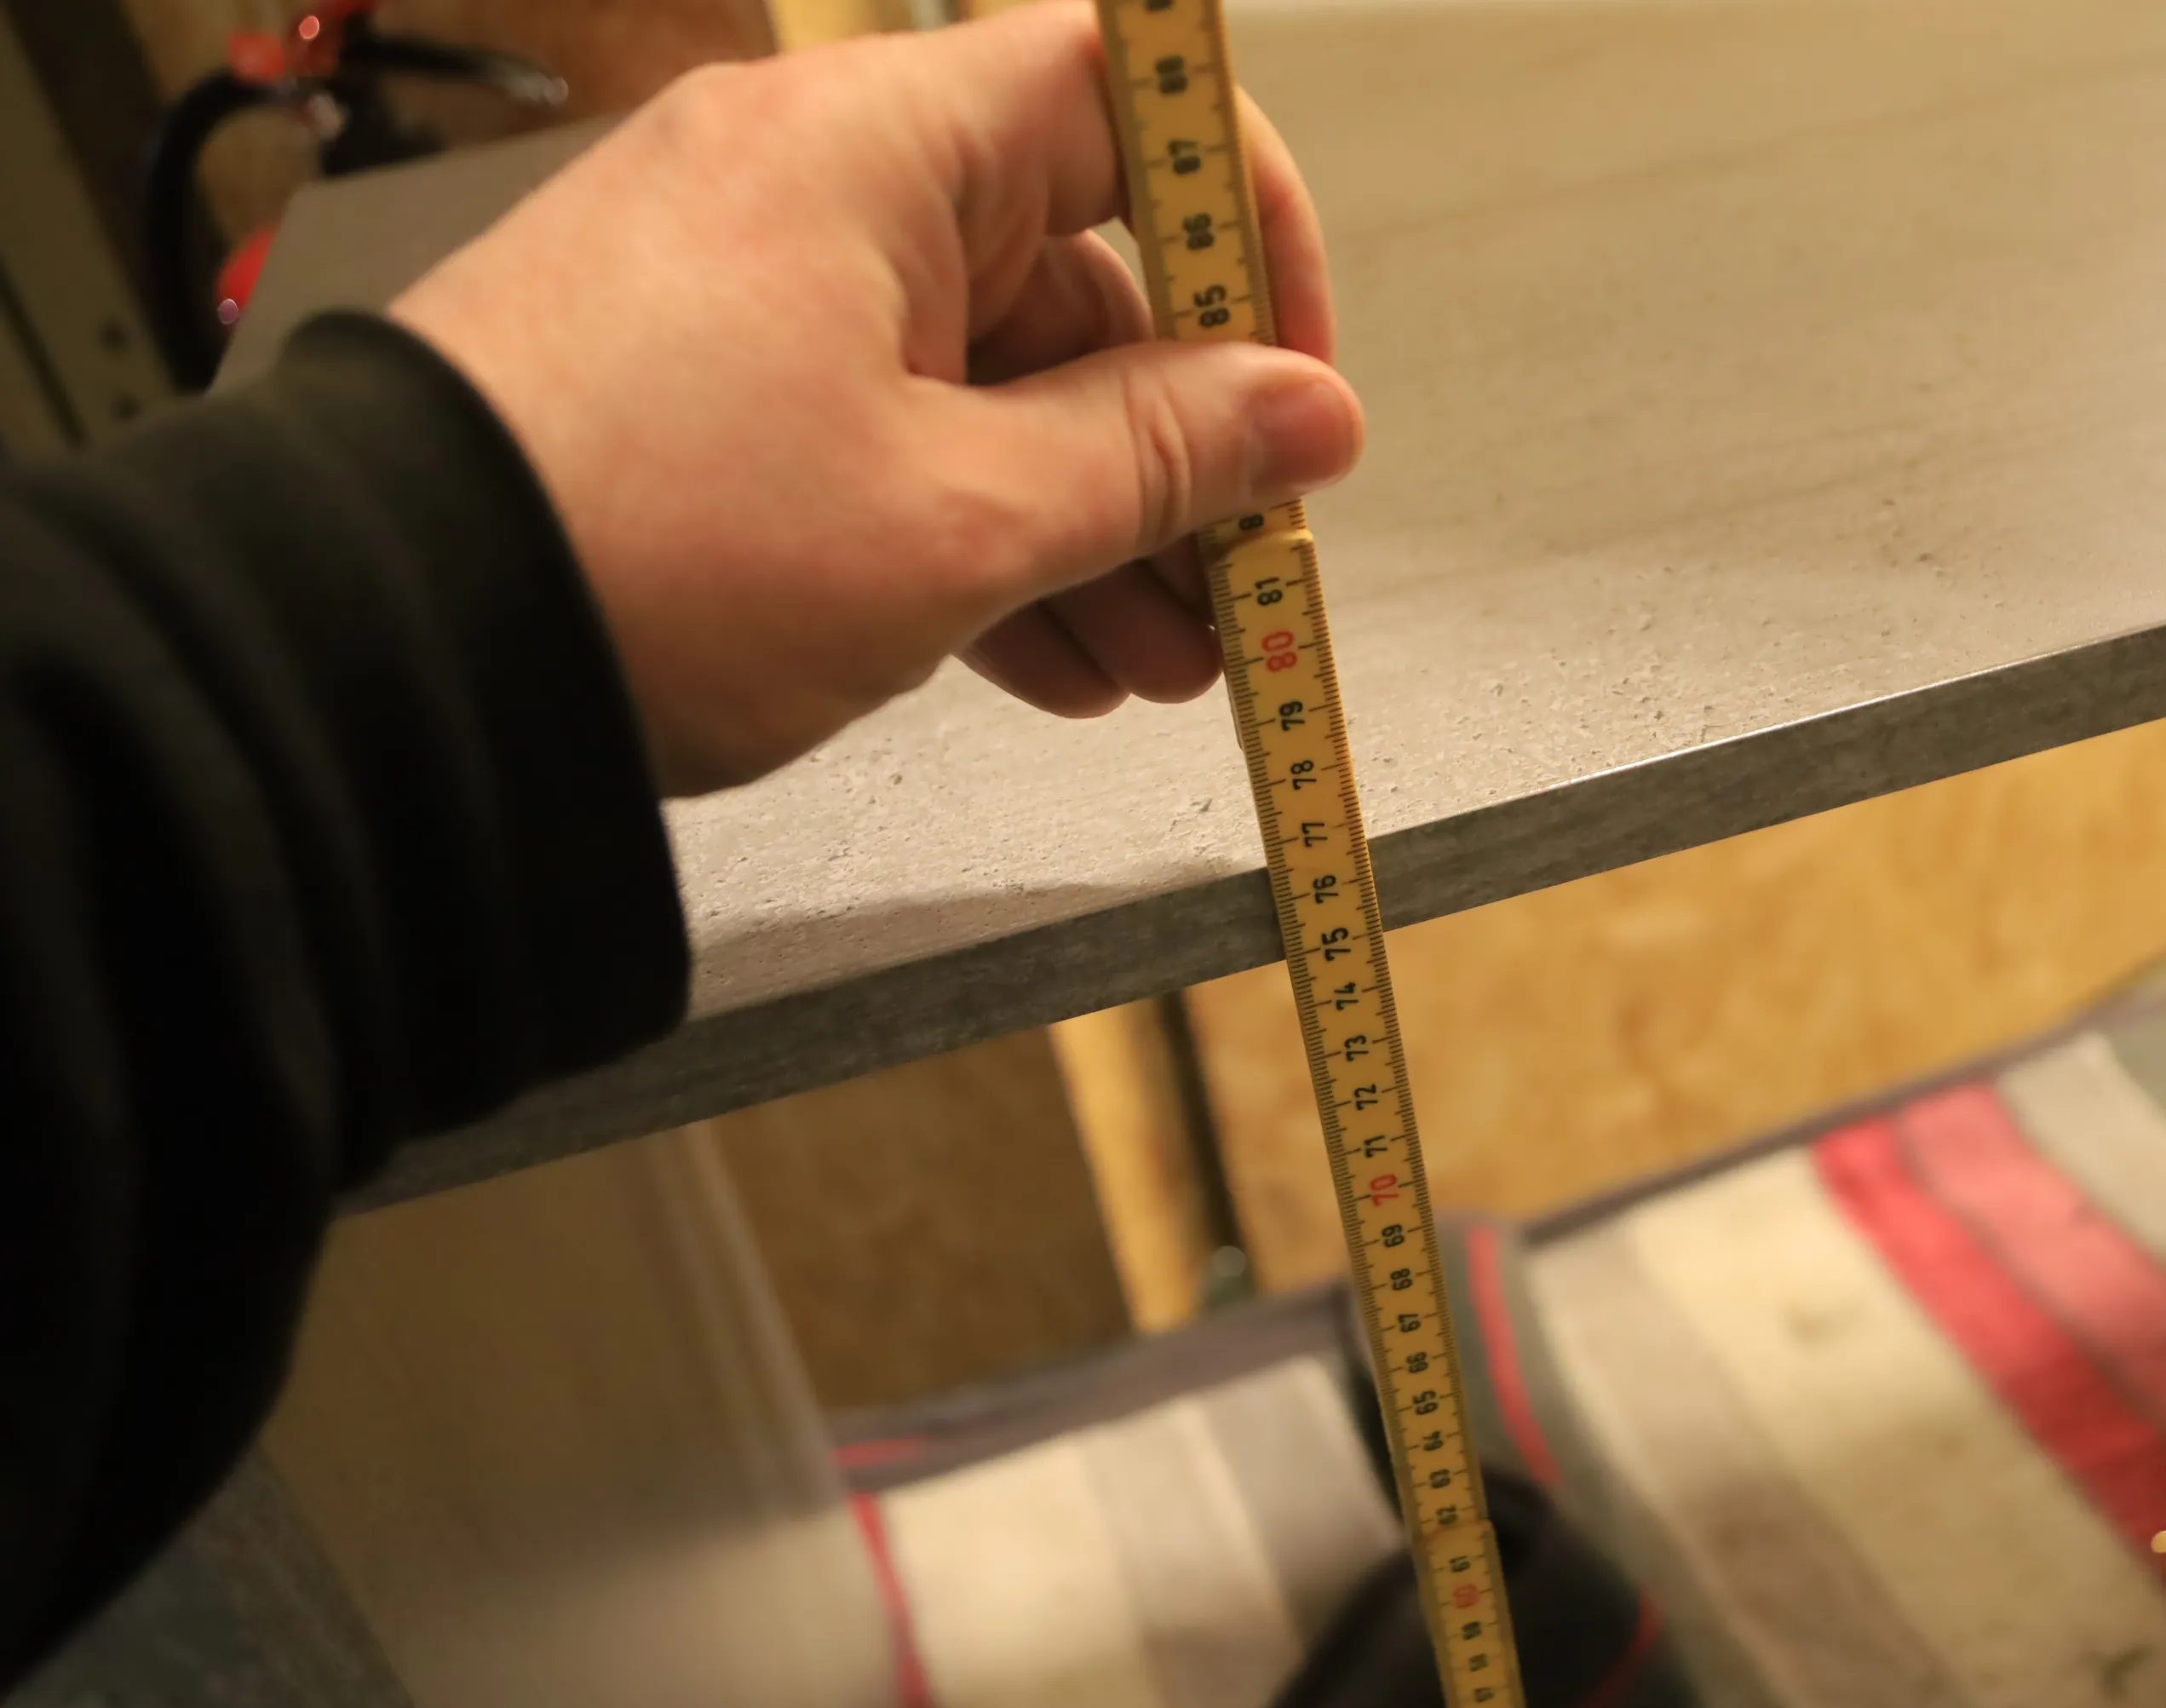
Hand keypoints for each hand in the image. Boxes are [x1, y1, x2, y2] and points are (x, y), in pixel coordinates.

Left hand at [391, 2, 1360, 796]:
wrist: (380, 655)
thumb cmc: (645, 544)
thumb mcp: (959, 516)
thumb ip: (1157, 458)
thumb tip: (1306, 415)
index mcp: (875, 151)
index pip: (1126, 104)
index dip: (1245, 232)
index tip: (1294, 376)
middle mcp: (808, 192)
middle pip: (1067, 278)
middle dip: (1173, 449)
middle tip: (1242, 579)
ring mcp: (745, 298)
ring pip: (983, 385)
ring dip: (1087, 528)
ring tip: (1158, 666)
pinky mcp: (699, 401)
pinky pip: (887, 441)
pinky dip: (972, 538)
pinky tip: (1043, 660)